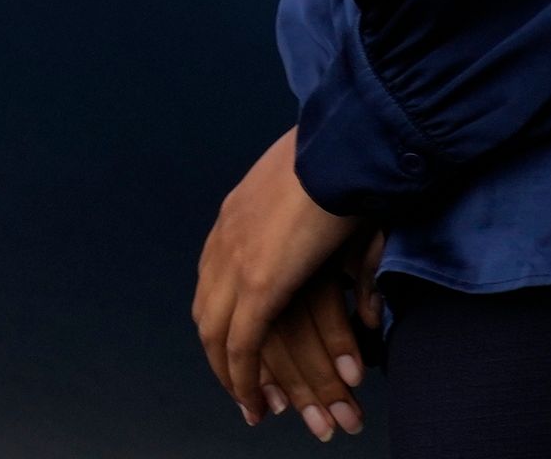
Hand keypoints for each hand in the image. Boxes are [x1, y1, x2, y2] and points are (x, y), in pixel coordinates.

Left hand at [192, 129, 364, 426]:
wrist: (343, 145)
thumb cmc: (344, 163)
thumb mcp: (318, 197)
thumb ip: (320, 233)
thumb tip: (343, 265)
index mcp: (235, 214)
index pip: (214, 277)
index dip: (224, 314)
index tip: (237, 344)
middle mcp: (224, 238)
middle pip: (207, 310)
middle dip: (219, 353)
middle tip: (239, 386)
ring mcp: (236, 260)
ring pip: (216, 333)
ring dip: (230, 374)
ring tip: (250, 404)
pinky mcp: (259, 283)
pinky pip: (241, 343)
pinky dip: (243, 376)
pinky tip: (257, 401)